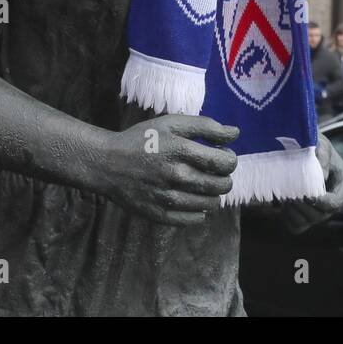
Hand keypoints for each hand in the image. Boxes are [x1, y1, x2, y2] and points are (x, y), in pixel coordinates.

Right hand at [98, 115, 238, 225]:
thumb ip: (206, 127)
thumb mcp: (172, 123)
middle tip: (213, 171)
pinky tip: (191, 197)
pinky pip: (194, 220)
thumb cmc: (143, 140)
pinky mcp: (159, 216)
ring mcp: (167, 199)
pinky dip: (199, 211)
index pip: (225, 164)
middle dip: (224, 177)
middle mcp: (176, 176)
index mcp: (181, 151)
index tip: (222, 156)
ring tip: (202, 183)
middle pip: (221, 186)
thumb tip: (236, 133)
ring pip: (210, 204)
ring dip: (212, 194)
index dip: (230, 159)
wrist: (106, 164)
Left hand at [280, 133, 342, 234]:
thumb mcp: (319, 143)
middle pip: (320, 216)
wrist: (297, 148)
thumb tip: (323, 176)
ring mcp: (320, 211)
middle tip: (289, 191)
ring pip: (307, 222)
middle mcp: (334, 201)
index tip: (306, 194)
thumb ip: (322, 155)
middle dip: (303, 205)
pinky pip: (295, 226)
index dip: (320, 202)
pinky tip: (283, 200)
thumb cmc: (312, 143)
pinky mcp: (305, 217)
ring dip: (293, 210)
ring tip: (285, 193)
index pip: (335, 203)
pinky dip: (287, 216)